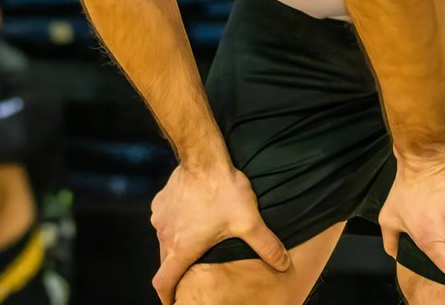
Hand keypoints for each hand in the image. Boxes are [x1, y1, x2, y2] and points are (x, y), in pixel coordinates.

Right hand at [149, 162, 289, 304]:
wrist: (203, 156)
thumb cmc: (223, 190)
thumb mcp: (249, 221)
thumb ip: (267, 246)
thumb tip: (284, 264)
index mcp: (182, 248)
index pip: (163, 283)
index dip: (167, 297)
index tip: (173, 303)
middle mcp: (165, 235)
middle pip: (166, 262)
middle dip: (178, 271)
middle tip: (194, 272)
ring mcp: (160, 218)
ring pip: (165, 239)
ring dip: (178, 244)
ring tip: (197, 239)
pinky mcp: (160, 201)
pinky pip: (165, 220)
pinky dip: (176, 224)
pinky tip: (193, 215)